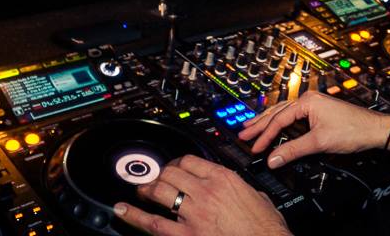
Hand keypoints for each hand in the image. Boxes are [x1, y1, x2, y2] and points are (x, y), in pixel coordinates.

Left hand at [114, 154, 290, 235]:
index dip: (178, 163)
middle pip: (172, 172)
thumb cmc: (266, 227)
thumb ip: (241, 189)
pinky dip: (134, 216)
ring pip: (160, 191)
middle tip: (154, 180)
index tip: (174, 167)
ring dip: (147, 189)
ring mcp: (194, 213)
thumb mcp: (258, 198)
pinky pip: (153, 223)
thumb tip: (237, 189)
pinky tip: (122, 210)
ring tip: (140, 191)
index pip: (191, 160)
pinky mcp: (186, 235)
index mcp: (224, 178)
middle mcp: (206, 192)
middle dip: (160, 175)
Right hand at [237, 91, 389, 168]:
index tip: (256, 147)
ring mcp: (313, 105)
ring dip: (268, 121)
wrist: (374, 130)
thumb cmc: (353, 130)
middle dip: (259, 124)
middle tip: (243, 133)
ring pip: (284, 112)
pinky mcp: (318, 112)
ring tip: (252, 127)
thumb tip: (274, 158)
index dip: (265, 135)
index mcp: (307, 101)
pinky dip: (281, 122)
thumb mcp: (319, 142)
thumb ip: (293, 150)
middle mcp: (308, 99)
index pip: (279, 120)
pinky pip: (293, 116)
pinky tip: (276, 127)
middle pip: (277, 112)